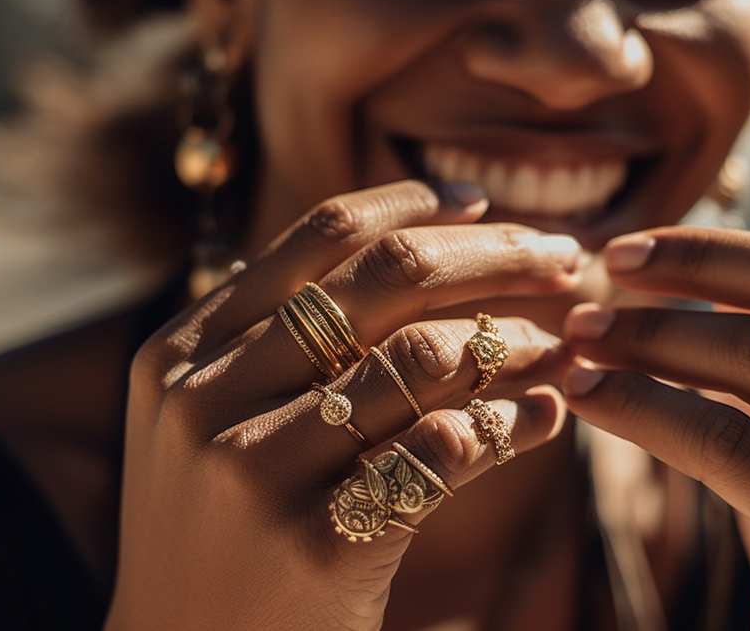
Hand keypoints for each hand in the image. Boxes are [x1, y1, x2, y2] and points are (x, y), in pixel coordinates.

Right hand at [105, 181, 579, 630]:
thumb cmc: (221, 540)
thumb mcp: (213, 426)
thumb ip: (281, 342)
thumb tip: (416, 248)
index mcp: (183, 353)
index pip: (319, 237)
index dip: (414, 205)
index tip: (484, 204)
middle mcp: (208, 399)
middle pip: (386, 279)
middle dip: (496, 254)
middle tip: (566, 258)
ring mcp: (257, 471)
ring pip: (427, 360)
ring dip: (517, 344)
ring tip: (563, 349)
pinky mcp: (317, 543)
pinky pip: (447, 451)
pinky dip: (510, 423)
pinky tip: (544, 417)